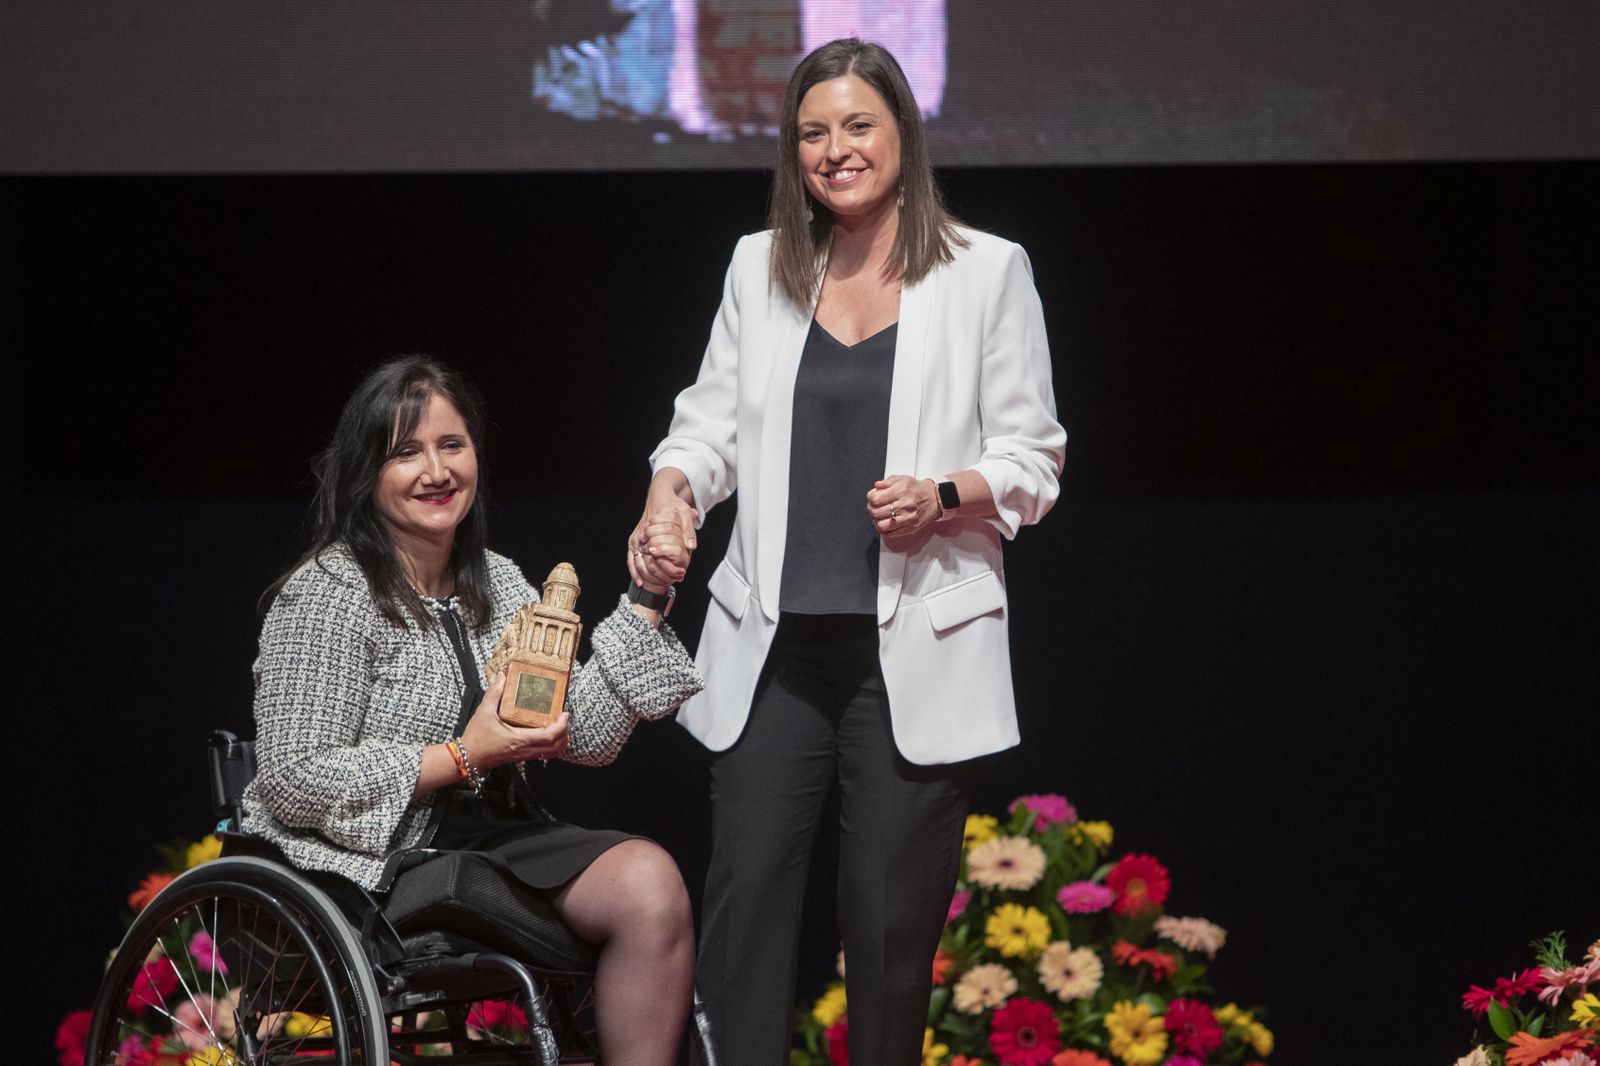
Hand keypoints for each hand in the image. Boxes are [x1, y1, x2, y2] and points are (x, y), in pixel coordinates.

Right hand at [459, 672, 570, 766]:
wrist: (468, 758)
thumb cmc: (476, 736)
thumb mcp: (484, 711)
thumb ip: (494, 693)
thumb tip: (502, 676)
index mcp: (520, 739)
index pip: (549, 736)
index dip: (561, 726)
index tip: (564, 713)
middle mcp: (525, 749)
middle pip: (556, 747)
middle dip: (565, 733)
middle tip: (564, 718)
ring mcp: (524, 755)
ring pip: (551, 753)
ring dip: (560, 741)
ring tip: (560, 726)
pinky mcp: (521, 757)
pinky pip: (543, 755)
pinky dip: (552, 746)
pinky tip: (548, 734)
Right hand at [629, 470, 697, 591]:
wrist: (659, 496)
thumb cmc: (672, 505)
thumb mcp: (684, 514)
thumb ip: (688, 531)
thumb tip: (691, 546)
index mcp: (650, 530)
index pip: (655, 554)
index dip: (666, 568)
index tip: (677, 576)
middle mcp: (640, 536)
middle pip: (643, 562)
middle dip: (655, 576)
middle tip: (669, 585)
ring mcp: (635, 540)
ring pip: (635, 563)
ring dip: (645, 576)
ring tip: (657, 586)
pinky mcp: (634, 542)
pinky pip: (631, 560)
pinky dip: (635, 572)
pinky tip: (641, 583)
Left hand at [867, 475, 938, 551]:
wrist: (934, 498)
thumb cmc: (917, 489)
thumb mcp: (902, 479)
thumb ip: (887, 482)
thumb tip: (877, 486)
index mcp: (901, 491)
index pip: (876, 499)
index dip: (870, 498)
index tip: (872, 498)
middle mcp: (904, 505)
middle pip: (876, 512)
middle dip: (871, 509)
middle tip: (874, 507)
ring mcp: (907, 518)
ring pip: (882, 525)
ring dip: (877, 521)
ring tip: (879, 516)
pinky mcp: (910, 528)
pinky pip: (891, 534)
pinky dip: (884, 530)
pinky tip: (885, 523)